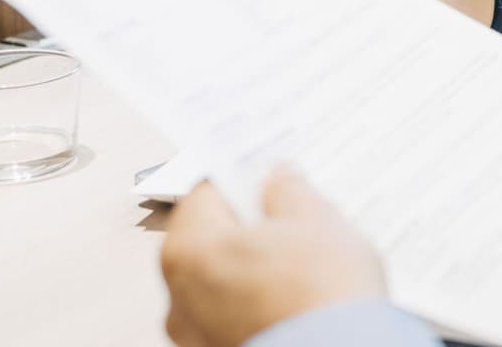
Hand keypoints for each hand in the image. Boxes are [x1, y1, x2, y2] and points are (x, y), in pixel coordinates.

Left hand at [159, 167, 386, 346]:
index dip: (239, 176)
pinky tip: (298, 297)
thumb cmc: (322, 296)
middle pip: (210, 241)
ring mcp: (196, 335)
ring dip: (255, 268)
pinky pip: (236, 316)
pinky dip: (260, 303)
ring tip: (304, 262)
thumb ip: (289, 192)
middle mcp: (179, 296)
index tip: (265, 172)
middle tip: (292, 215)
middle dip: (248, 226)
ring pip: (223, 282)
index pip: (204, 193)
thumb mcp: (316, 221)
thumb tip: (279, 180)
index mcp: (189, 250)